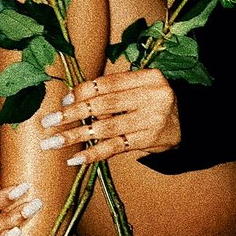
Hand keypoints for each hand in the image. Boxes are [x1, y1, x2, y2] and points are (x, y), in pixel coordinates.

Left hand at [38, 69, 180, 165]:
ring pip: (106, 128)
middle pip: (104, 104)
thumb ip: (113, 90)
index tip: (63, 100)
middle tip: (48, 122)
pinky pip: (115, 148)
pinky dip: (93, 154)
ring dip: (75, 136)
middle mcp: (152, 96)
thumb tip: (72, 100)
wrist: (187, 124)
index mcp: (148, 77)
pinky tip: (74, 159)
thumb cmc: (153, 102)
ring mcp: (152, 120)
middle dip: (72, 114)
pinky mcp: (148, 141)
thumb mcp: (140, 87)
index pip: (108, 83)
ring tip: (53, 143)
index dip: (83, 91)